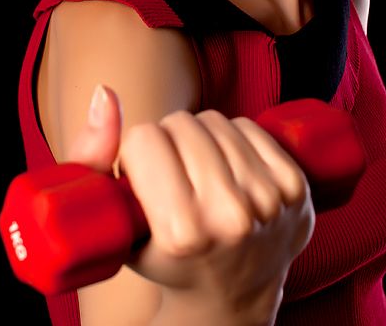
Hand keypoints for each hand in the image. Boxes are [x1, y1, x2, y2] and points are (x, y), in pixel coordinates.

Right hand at [69, 85, 313, 320]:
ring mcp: (269, 199)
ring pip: (217, 120)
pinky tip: (228, 166)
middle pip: (183, 124)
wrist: (232, 292)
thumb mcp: (113, 223)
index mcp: (181, 232)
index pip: (145, 138)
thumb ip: (90, 156)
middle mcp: (230, 216)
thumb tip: (104, 93)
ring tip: (200, 172)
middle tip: (174, 175)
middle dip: (169, 141)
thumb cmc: (166, 258)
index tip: (144, 177)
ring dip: (201, 137)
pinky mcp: (295, 185)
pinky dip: (233, 137)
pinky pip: (249, 126)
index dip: (137, 152)